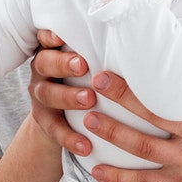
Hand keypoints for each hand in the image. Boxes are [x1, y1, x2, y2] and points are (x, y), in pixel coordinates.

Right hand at [27, 29, 95, 156]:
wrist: (64, 117)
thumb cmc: (88, 78)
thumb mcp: (91, 63)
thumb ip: (101, 52)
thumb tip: (140, 38)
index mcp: (53, 51)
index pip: (46, 38)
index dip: (50, 35)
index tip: (61, 36)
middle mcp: (42, 70)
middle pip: (45, 63)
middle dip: (62, 64)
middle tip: (82, 65)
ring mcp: (41, 95)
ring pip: (47, 95)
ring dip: (67, 97)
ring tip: (88, 100)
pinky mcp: (44, 120)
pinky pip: (54, 129)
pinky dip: (70, 137)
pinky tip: (86, 145)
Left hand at [81, 39, 181, 181]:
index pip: (180, 89)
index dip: (150, 77)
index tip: (126, 60)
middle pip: (154, 115)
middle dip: (121, 99)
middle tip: (95, 83)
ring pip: (143, 148)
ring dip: (112, 134)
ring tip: (87, 120)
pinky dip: (119, 179)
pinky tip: (96, 171)